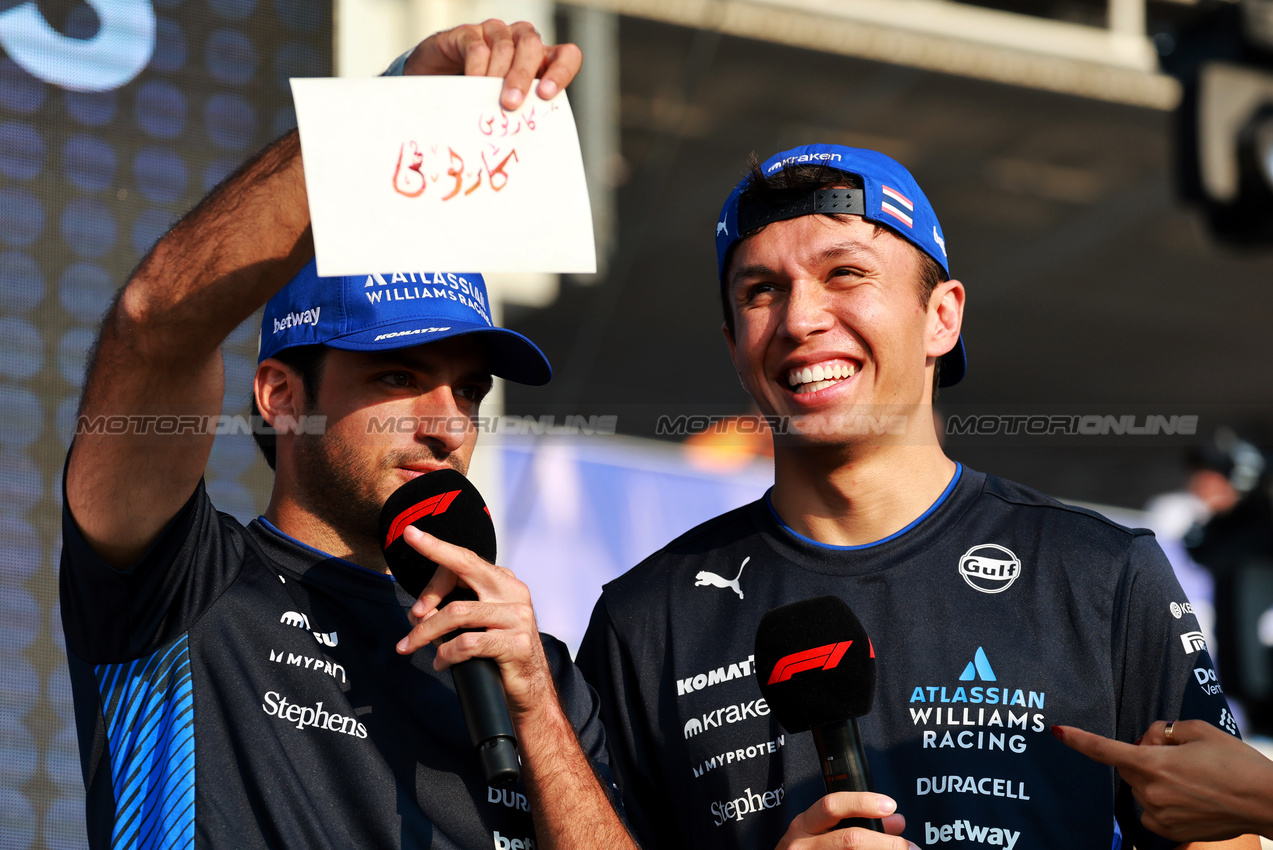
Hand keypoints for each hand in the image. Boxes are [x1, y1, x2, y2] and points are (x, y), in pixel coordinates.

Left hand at [394, 526, 552, 716]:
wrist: (532, 689)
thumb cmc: (499, 654)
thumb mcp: (479, 624)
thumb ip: (455, 608)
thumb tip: (418, 611)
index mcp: (504, 582)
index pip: (466, 559)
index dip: (436, 548)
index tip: (411, 535)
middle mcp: (513, 592)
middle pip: (464, 571)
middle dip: (431, 580)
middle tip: (411, 611)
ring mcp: (517, 616)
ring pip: (457, 612)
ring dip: (426, 632)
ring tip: (413, 646)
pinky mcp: (516, 643)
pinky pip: (467, 643)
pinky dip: (446, 653)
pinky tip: (441, 662)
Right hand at [402, 19, 582, 109]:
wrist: (437, 85)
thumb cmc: (478, 99)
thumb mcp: (506, 108)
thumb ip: (523, 114)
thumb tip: (532, 144)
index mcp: (539, 60)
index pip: (565, 56)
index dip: (562, 72)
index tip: (546, 94)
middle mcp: (520, 41)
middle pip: (532, 46)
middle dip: (522, 76)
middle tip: (511, 103)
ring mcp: (494, 33)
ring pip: (505, 46)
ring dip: (498, 75)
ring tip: (490, 99)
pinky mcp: (468, 33)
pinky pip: (477, 47)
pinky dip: (476, 69)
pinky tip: (472, 86)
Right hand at [776, 793, 915, 849]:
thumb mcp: (820, 834)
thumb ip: (855, 824)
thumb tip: (896, 821)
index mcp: (804, 825)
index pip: (832, 806)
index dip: (863, 803)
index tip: (890, 805)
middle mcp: (802, 845)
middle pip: (849, 839)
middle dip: (886, 843)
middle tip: (910, 846)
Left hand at [1053, 721, 1272, 841]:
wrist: (1266, 800)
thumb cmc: (1237, 763)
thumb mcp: (1198, 730)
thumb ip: (1163, 731)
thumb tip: (1149, 740)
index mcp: (1154, 764)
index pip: (1104, 750)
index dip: (1078, 740)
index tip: (1057, 731)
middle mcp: (1151, 792)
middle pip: (1128, 766)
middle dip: (1142, 756)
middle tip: (1176, 752)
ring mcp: (1159, 815)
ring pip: (1140, 788)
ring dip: (1154, 779)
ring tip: (1191, 777)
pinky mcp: (1169, 832)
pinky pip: (1150, 810)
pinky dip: (1160, 800)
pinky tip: (1187, 795)